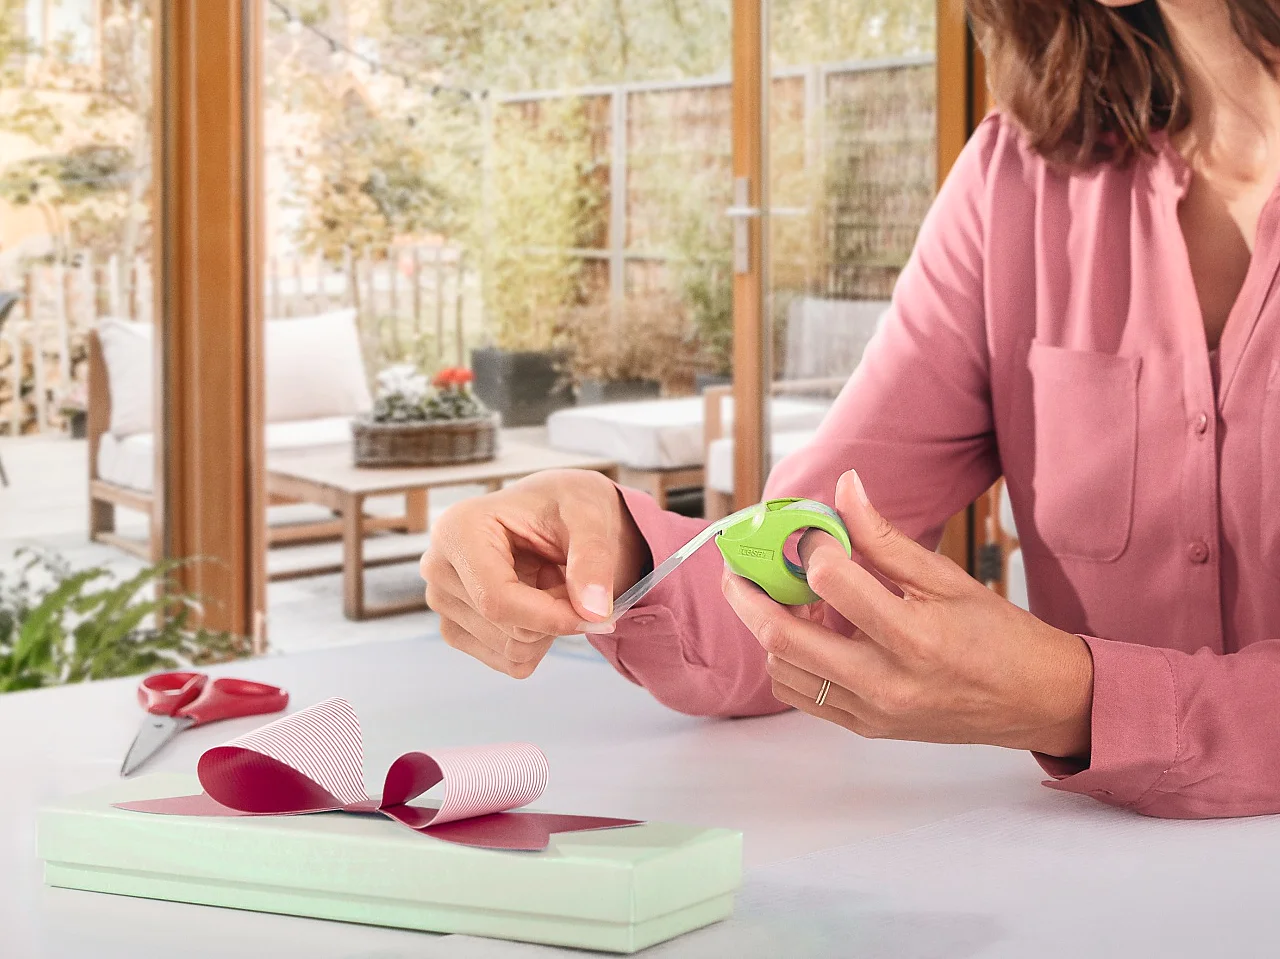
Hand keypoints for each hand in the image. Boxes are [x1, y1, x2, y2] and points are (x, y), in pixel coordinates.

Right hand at [420, 469, 649, 677]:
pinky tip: (538, 603)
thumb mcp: (590, 516)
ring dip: (548, 629)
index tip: (596, 615)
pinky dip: (538, 642)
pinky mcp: (456, 628)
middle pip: (505, 629)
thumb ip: (594, 559)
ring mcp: (442, 602)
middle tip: (572, 580)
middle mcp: (438, 567)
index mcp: (458, 529)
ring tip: (552, 584)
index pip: (496, 600)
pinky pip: (509, 662)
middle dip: (555, 616)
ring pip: (510, 651)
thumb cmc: (566, 505)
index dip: (551, 616)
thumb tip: (594, 612)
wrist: (557, 513)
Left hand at [722, 471, 1093, 758]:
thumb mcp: (947, 577)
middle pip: (783, 638)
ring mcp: (871, 712)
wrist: (1035, 701)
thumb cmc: (999, 636)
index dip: (810, 546)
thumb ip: (885, 538)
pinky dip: (789, 660)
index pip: (833, 582)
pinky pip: (802, 695)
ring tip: (783, 598)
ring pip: (783, 671)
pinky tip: (808, 631)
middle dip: (748, 595)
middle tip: (738, 567)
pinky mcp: (865, 727)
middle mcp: (886, 682)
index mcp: (913, 637)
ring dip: (769, 629)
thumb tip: (844, 489)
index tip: (807, 529)